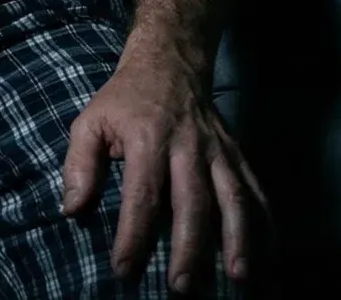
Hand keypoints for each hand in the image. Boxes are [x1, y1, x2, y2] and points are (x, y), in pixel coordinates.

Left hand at [60, 47, 267, 294]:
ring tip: (239, 278)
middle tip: (182, 286)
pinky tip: (268, 259)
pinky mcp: (238, 156)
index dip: (134, 234)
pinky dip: (266, 227)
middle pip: (193, 201)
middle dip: (190, 246)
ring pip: (234, 198)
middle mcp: (189, 146)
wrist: (170, 63)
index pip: (142, 193)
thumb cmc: (124, 101)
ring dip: (239, 240)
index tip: (124, 269)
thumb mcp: (90, 121)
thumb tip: (72, 210)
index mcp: (148, 137)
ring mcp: (219, 151)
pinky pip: (257, 193)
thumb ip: (79, 165)